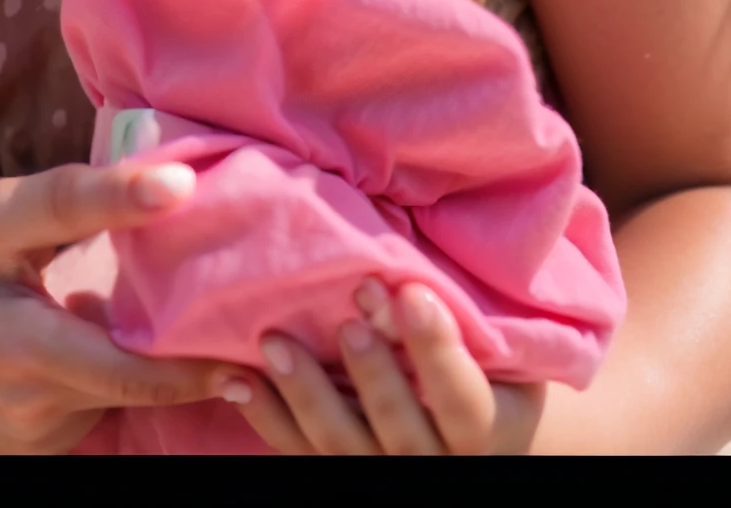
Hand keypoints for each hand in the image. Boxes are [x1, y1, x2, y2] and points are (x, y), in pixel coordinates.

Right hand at [0, 159, 244, 453]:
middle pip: (120, 364)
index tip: (182, 185)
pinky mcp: (39, 449)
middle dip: (188, 364)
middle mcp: (12, 354)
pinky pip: (104, 412)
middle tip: (250, 349)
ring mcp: (26, 415)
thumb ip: (73, 202)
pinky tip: (154, 368)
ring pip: (121, 391)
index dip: (121, 201)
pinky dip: (133, 391)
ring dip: (168, 374)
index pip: (63, 221)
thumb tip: (168, 184)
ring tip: (222, 352)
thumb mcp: (3, 221)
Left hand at [239, 280, 542, 454]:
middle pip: (397, 431)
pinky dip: (266, 416)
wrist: (470, 435)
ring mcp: (381, 473)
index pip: (464, 401)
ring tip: (275, 342)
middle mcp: (431, 462)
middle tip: (348, 323)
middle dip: (372, 375)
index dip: (437, 351)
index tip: (413, 293)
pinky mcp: (339, 472)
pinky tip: (238, 380)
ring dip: (306, 393)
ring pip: (340, 446)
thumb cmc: (484, 371)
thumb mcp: (492, 351)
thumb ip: (466, 319)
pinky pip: (298, 453)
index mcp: (483, 429)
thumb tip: (412, 257)